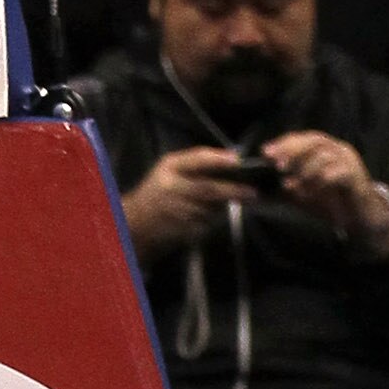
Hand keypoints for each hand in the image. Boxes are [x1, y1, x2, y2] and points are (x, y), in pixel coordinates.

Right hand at [120, 147, 252, 262]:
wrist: (135, 225)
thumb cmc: (158, 189)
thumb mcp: (170, 167)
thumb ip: (197, 160)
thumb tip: (231, 157)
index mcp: (170, 168)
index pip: (196, 160)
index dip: (218, 160)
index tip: (238, 160)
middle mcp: (172, 188)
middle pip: (208, 189)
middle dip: (232, 190)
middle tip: (252, 192)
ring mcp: (177, 212)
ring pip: (211, 208)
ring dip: (226, 206)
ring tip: (239, 200)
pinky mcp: (182, 231)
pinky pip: (207, 224)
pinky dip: (216, 219)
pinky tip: (215, 215)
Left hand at [261, 131, 388, 255]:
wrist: (363, 218)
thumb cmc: (333, 203)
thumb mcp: (304, 194)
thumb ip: (286, 187)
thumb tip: (258, 187)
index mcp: (328, 149)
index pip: (305, 138)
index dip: (285, 142)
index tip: (265, 151)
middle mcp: (340, 150)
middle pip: (315, 140)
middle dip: (293, 150)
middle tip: (277, 165)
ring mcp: (350, 161)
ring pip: (325, 156)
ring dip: (304, 170)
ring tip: (289, 186)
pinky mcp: (356, 176)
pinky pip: (336, 174)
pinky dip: (319, 183)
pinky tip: (308, 194)